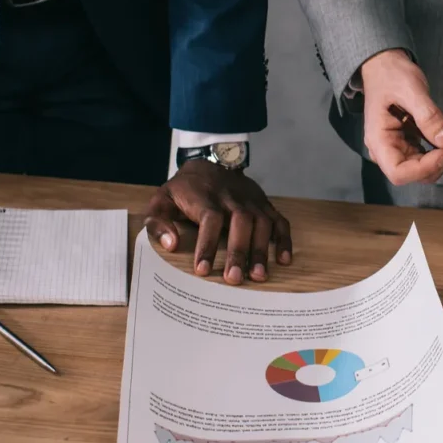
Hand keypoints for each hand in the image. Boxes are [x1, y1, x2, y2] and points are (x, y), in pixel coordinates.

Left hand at [144, 159, 292, 284]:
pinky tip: (283, 260)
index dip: (207, 244)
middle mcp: (232, 197)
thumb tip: (171, 245)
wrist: (209, 163)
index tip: (202, 270)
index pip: (209, 219)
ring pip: (262, 223)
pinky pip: (279, 221)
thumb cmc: (183, 190)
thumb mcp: (161, 201)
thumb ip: (158, 223)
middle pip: (241, 221)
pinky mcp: (264, 204)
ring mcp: (251, 201)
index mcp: (204, 197)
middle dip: (239, 251)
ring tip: (258, 276)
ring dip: (262, 250)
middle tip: (235, 279)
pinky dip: (284, 240)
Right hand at [359, 49, 442, 184]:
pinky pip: (430, 154)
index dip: (424, 168)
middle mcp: (387, 150)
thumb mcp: (411, 90)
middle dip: (441, 160)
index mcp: (379, 141)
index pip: (399, 172)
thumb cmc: (391, 75)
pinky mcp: (411, 143)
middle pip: (416, 173)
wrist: (386, 66)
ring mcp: (400, 148)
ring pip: (427, 166)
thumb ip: (428, 116)